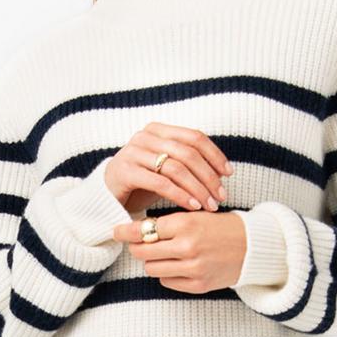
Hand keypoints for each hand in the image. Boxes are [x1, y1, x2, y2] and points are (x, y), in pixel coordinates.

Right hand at [102, 121, 230, 215]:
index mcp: (159, 130)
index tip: (229, 174)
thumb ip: (189, 165)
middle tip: (221, 196)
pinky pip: (160, 182)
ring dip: (197, 188)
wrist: (107, 195)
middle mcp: (145, 136)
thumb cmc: (142, 183)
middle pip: (187, 153)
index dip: (214, 155)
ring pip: (176, 168)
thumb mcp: (167, 170)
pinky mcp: (126, 171)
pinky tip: (192, 206)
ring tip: (209, 205)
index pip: (194, 137)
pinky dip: (180, 195)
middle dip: (208, 176)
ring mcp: (133, 151)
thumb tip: (222, 173)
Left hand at [111, 206, 248, 293]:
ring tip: (161, 253)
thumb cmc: (221, 227)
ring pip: (152, 268)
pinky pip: (167, 282)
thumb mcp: (197, 214)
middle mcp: (188, 247)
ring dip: (151, 261)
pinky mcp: (198, 285)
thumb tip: (136, 229)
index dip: (126, 231)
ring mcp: (193, 268)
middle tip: (137, 242)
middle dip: (136, 247)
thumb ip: (169, 222)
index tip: (116, 230)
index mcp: (187, 223)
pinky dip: (166, 274)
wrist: (253, 247)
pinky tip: (176, 265)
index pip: (144, 229)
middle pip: (143, 251)